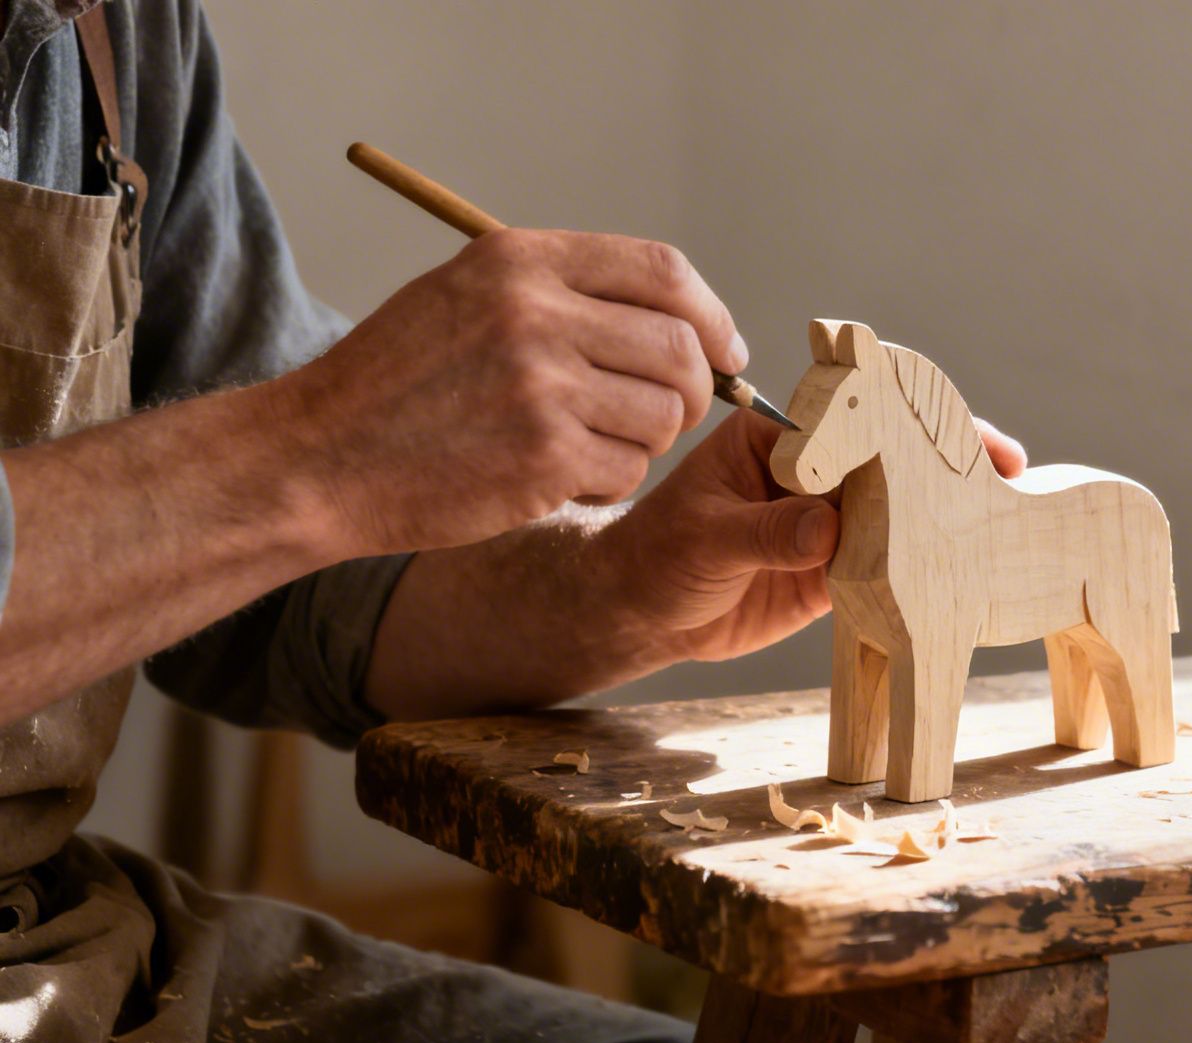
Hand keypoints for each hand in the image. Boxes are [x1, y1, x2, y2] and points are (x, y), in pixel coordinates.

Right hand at [276, 228, 743, 556]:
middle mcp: (535, 313)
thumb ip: (565, 294)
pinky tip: (558, 479)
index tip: (724, 351)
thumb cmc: (398, 384)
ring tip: (590, 445)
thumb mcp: (467, 296)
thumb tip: (683, 322)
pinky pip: (628, 471)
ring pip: (664, 415)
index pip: (664, 271)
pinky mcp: (543, 457)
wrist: (318, 458)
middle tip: (669, 415)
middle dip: (695, 389)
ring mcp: (542, 386)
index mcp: (521, 260)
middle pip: (681, 347)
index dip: (711, 316)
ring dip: (646, 441)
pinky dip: (609, 484)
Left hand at [607, 410, 1027, 663]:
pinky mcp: (835, 572)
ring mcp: (829, 522)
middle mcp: (814, 474)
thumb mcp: (706, 538)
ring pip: (899, 511)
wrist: (639, 613)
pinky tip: (965, 569)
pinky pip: (888, 566)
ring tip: (1001, 517)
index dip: (907, 420)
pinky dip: (923, 568)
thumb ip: (767, 532)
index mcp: (780, 440)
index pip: (853, 417)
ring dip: (947, 515)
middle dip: (950, 460)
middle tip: (1007, 467)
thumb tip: (826, 531)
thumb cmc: (654, 553)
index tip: (947, 428)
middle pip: (893, 459)